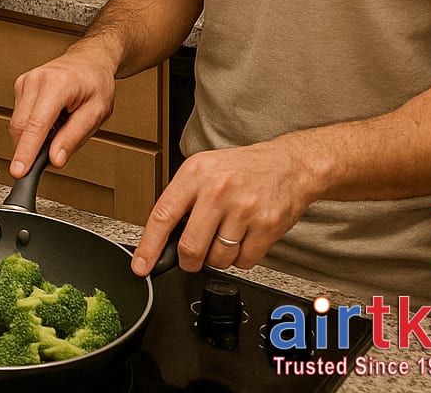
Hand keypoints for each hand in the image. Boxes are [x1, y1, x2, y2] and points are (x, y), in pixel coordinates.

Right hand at [7, 38, 118, 177]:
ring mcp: (25, 82)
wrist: (89, 61)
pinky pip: (20, 117)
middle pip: (21, 127)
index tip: (18, 171)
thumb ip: (73, 138)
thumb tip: (55, 159)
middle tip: (55, 152)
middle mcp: (36, 80)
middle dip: (31, 148)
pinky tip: (51, 118)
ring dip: (35, 136)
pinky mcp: (20, 86)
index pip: (36, 125)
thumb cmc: (95, 83)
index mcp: (57, 85)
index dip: (26, 152)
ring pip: (18, 124)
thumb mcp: (96, 113)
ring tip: (60, 124)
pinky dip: (33, 126)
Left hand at [129, 139, 314, 277]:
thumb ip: (183, 199)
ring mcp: (244, 208)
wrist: (289, 164)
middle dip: (189, 261)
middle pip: (191, 247)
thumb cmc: (241, 170)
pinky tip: (244, 238)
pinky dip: (241, 258)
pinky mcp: (267, 225)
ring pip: (218, 258)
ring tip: (226, 236)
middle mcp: (218, 190)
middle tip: (193, 257)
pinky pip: (245, 261)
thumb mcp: (204, 169)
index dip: (150, 246)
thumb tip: (161, 238)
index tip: (141, 266)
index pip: (163, 216)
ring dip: (218, 258)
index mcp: (195, 174)